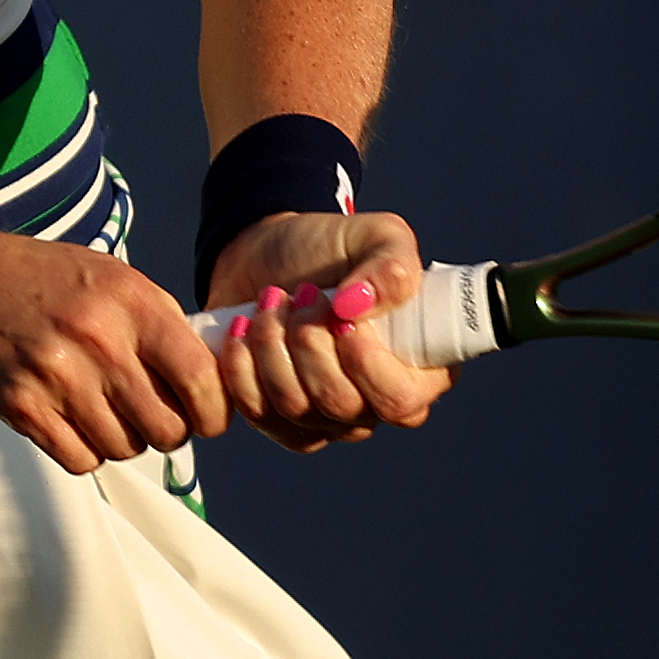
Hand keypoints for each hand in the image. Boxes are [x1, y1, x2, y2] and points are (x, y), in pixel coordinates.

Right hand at [0, 226, 226, 475]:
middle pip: (168, 428)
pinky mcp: (23, 408)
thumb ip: (156, 321)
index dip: (214, 410)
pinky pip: (80, 460)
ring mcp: (59, 377)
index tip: (206, 416)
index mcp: (131, 302)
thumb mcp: (107, 276)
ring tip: (103, 411)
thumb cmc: (35, 278)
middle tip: (151, 416)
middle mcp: (100, 340)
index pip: (201, 378)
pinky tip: (72, 423)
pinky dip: (84, 451)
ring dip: (122, 440)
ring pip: (125, 448)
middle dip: (168, 431)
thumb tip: (207, 377)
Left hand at [206, 210, 456, 453]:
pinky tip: (241, 328)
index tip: (339, 315)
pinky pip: (258, 414)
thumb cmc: (332, 248)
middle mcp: (374, 404)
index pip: (400, 401)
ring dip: (272, 345)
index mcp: (417, 369)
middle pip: (340, 406)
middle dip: (309, 341)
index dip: (365, 363)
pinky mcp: (279, 421)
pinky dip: (240, 368)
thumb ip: (391, 266)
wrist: (267, 254)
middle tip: (300, 292)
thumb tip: (358, 305)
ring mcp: (326, 420)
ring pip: (294, 410)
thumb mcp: (376, 236)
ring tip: (269, 299)